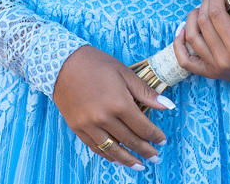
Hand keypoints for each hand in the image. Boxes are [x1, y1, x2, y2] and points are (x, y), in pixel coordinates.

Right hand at [51, 45, 171, 169]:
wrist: (62, 63)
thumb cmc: (96, 64)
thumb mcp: (125, 73)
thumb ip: (145, 92)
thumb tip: (168, 106)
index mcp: (119, 103)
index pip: (142, 127)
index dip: (155, 136)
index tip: (162, 140)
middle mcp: (104, 118)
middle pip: (130, 140)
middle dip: (145, 150)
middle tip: (156, 157)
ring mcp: (89, 125)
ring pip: (113, 149)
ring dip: (128, 159)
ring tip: (139, 165)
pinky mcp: (77, 128)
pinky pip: (96, 147)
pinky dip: (108, 155)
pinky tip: (117, 158)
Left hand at [172, 0, 229, 83]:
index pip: (216, 15)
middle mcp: (222, 58)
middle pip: (203, 22)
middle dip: (206, 2)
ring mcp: (213, 67)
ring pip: (192, 37)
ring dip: (192, 17)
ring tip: (202, 7)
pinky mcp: (209, 72)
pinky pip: (185, 60)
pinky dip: (179, 44)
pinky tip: (183, 29)